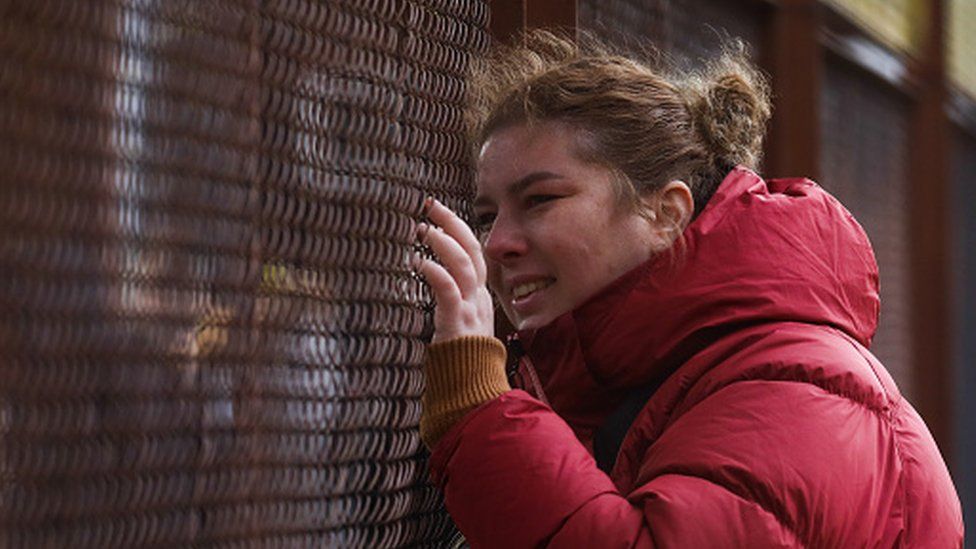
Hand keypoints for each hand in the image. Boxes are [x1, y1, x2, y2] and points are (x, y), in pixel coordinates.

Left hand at [416, 198, 493, 342]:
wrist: (472, 388)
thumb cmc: (460, 356)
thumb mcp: (460, 320)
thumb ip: (451, 297)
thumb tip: (431, 274)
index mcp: (480, 294)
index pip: (474, 252)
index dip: (458, 228)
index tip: (437, 212)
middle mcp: (479, 297)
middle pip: (472, 249)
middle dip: (452, 223)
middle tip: (430, 205)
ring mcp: (472, 309)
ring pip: (463, 265)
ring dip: (443, 243)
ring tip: (424, 229)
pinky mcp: (459, 323)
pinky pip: (449, 291)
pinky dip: (435, 272)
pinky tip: (418, 263)